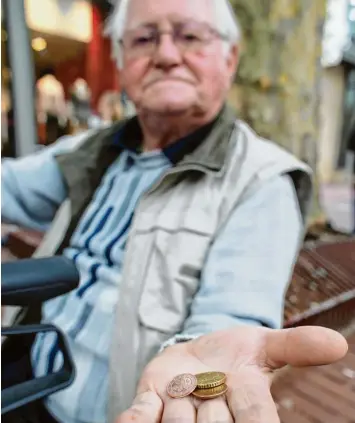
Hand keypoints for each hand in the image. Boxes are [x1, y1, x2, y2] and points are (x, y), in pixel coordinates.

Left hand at [116, 326, 347, 422]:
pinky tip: (133, 422)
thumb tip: (338, 344)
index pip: (257, 418)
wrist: (197, 354)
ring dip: (179, 409)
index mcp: (246, 397)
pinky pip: (141, 417)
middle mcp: (214, 412)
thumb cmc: (236, 355)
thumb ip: (296, 345)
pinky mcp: (151, 403)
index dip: (256, 422)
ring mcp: (180, 410)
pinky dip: (136, 421)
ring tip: (186, 389)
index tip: (251, 418)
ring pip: (179, 421)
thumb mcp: (265, 343)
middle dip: (213, 414)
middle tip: (210, 391)